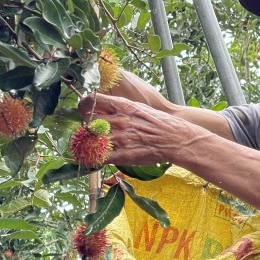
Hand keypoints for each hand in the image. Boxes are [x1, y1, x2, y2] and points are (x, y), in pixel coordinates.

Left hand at [78, 93, 203, 165]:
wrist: (175, 138)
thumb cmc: (160, 122)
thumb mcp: (139, 108)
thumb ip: (121, 108)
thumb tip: (107, 106)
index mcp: (122, 106)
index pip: (92, 100)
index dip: (84, 105)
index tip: (84, 110)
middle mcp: (118, 120)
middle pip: (88, 121)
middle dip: (86, 126)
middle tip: (90, 129)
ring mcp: (119, 138)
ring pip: (91, 139)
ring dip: (88, 142)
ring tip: (91, 144)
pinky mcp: (122, 155)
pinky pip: (99, 157)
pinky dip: (93, 158)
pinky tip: (94, 158)